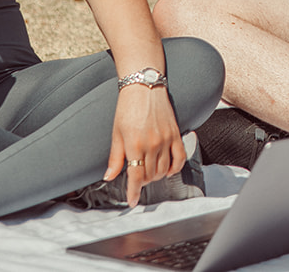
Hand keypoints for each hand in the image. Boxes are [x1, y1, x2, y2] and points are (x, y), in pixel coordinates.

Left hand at [107, 84, 186, 205]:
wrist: (144, 87)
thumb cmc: (128, 107)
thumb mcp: (116, 133)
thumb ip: (115, 158)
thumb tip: (109, 177)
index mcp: (134, 145)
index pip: (136, 177)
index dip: (134, 192)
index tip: (132, 201)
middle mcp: (151, 144)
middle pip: (150, 176)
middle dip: (143, 182)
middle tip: (138, 179)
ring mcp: (165, 139)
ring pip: (164, 170)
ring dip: (156, 177)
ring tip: (150, 173)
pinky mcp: (175, 134)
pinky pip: (180, 158)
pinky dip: (175, 168)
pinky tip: (168, 169)